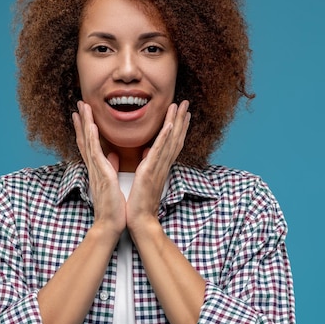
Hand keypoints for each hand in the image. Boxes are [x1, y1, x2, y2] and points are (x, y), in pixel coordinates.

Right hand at [72, 101, 125, 238]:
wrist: (110, 224)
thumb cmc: (114, 207)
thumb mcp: (113, 182)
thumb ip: (112, 167)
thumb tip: (114, 156)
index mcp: (98, 169)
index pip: (90, 145)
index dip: (85, 129)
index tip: (83, 114)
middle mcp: (94, 167)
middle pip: (85, 139)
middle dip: (82, 121)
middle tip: (79, 104)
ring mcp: (96, 170)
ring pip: (88, 141)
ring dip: (85, 123)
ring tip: (82, 107)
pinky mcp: (101, 174)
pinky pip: (95, 152)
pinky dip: (92, 138)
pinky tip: (91, 125)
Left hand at [126, 101, 190, 236]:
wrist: (140, 221)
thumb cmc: (139, 204)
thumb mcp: (141, 179)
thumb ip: (144, 165)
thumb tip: (143, 154)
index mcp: (159, 167)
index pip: (171, 143)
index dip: (177, 127)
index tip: (181, 113)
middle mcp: (162, 165)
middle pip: (175, 138)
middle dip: (181, 119)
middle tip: (186, 102)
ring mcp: (157, 168)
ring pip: (170, 141)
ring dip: (176, 122)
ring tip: (180, 105)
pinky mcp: (150, 172)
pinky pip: (159, 152)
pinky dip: (166, 138)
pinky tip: (170, 125)